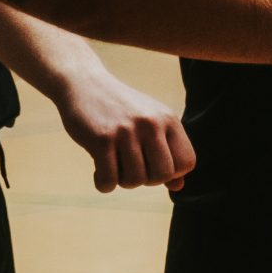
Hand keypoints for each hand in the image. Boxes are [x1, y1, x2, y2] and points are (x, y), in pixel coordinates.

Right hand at [56, 69, 196, 192]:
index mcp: (169, 119)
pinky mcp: (102, 139)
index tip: (152, 165)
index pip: (187, 162)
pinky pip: (109, 180)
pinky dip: (104, 184)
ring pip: (135, 180)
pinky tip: (98, 170)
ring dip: (122, 181)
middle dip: (147, 180)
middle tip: (132, 168)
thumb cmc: (121, 111)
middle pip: (163, 175)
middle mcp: (151, 123)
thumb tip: (178, 187)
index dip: (171, 173)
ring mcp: (127, 131)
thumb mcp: (150, 124)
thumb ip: (166, 153)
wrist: (85, 85)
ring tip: (114, 165)